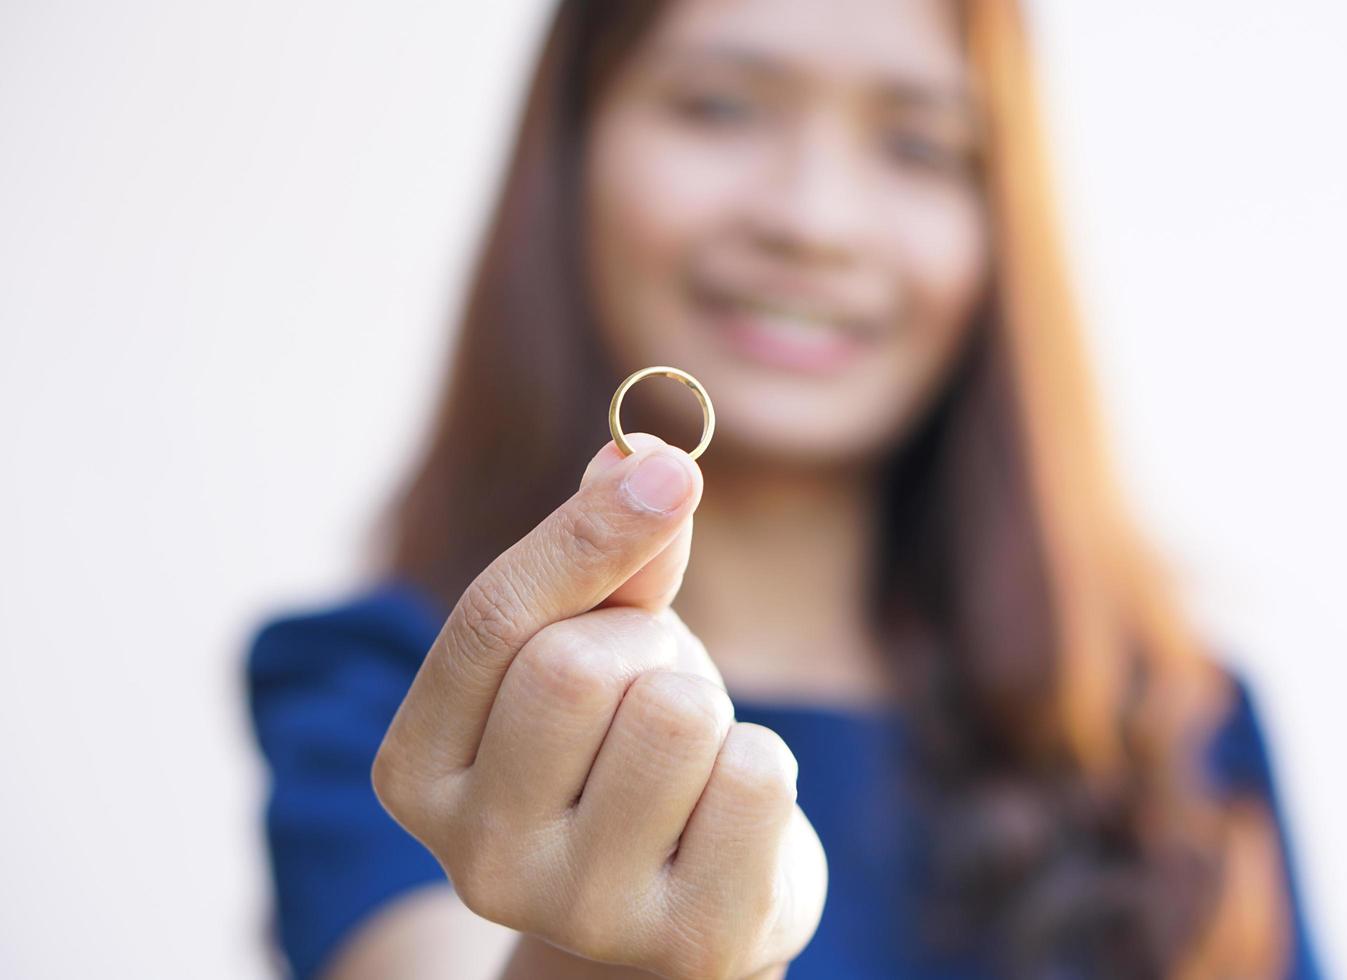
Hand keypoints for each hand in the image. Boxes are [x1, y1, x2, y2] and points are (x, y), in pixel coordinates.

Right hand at [372, 433, 827, 979]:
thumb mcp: (599, 649)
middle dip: (645, 647)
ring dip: (707, 708)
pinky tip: (728, 815)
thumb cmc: (623, 756)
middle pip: (577, 667)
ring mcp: (578, 911)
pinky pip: (755, 776)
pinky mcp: (687, 941)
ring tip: (688, 760)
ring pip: (674, 716)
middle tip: (653, 692)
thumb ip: (609, 558)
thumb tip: (638, 453)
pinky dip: (763, 767)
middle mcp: (477, 855)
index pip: (493, 621)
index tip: (669, 471)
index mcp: (419, 770)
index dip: (586, 532)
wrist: (680, 909)